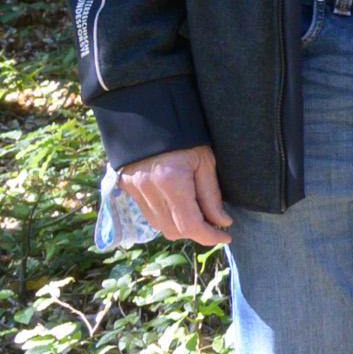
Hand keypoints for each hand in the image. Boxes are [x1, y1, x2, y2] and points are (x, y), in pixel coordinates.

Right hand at [116, 144, 231, 245]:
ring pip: (159, 226)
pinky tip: (180, 206)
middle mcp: (148, 190)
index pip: (190, 225)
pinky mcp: (125, 187)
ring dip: (180, 227)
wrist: (150, 117)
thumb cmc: (185, 136)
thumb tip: (222, 222)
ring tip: (199, 214)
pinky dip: (166, 217)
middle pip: (173, 231)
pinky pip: (148, 214)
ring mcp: (133, 190)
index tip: (226, 237)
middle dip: (196, 233)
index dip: (210, 237)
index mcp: (171, 181)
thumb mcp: (205, 161)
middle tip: (215, 224)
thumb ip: (211, 195)